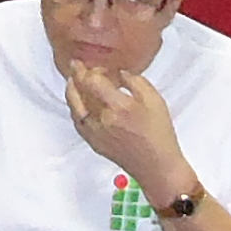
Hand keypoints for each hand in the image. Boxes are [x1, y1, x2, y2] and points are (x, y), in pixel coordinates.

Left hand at [61, 54, 188, 204]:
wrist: (156, 166)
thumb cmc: (159, 134)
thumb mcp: (155, 100)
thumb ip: (135, 81)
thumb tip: (119, 73)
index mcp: (119, 106)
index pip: (93, 81)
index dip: (92, 70)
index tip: (98, 66)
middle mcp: (103, 119)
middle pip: (80, 92)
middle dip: (76, 75)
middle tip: (75, 65)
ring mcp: (95, 132)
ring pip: (75, 107)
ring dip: (71, 91)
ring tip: (71, 80)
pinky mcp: (93, 142)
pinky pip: (77, 121)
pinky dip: (74, 108)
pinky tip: (76, 102)